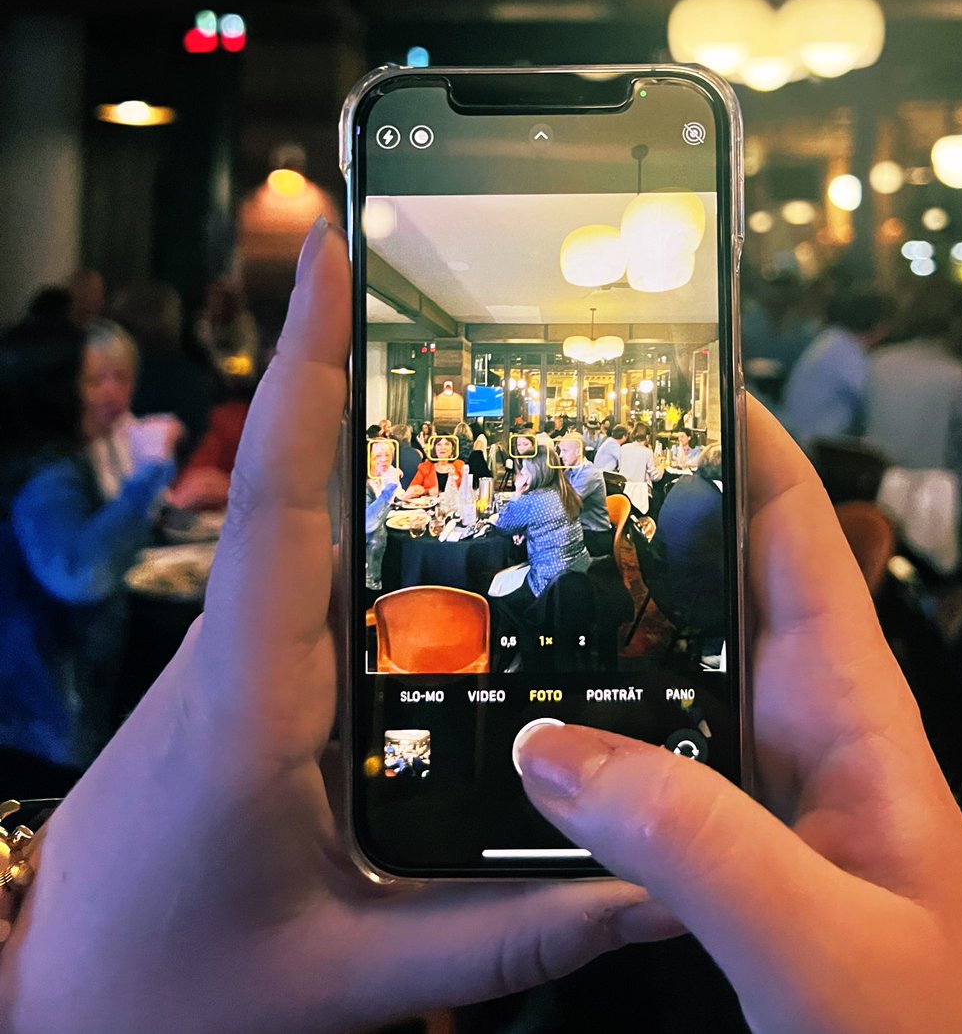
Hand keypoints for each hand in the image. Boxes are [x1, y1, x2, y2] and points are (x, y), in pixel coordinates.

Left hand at [0, 220, 676, 1033]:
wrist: (64, 999)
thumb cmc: (176, 982)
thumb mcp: (353, 974)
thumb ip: (508, 939)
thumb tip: (646, 896)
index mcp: (249, 699)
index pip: (284, 502)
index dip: (313, 370)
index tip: (335, 254)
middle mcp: (239, 647)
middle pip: (301, 477)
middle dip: (359, 360)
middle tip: (447, 273)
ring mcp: (241, 650)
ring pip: (307, 519)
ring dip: (367, 428)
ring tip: (470, 360)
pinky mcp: (251, 668)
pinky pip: (311, 568)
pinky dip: (364, 508)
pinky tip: (443, 510)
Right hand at [518, 400, 961, 1033]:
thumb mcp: (820, 938)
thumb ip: (693, 847)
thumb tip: (549, 749)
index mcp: (851, 702)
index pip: (796, 527)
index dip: (739, 439)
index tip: (661, 377)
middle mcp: (804, 721)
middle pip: (718, 583)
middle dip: (641, 518)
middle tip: (534, 472)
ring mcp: (766, 779)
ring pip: (676, 670)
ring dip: (606, 624)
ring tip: (503, 578)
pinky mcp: (734, 839)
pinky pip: (652, 755)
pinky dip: (593, 728)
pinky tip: (524, 730)